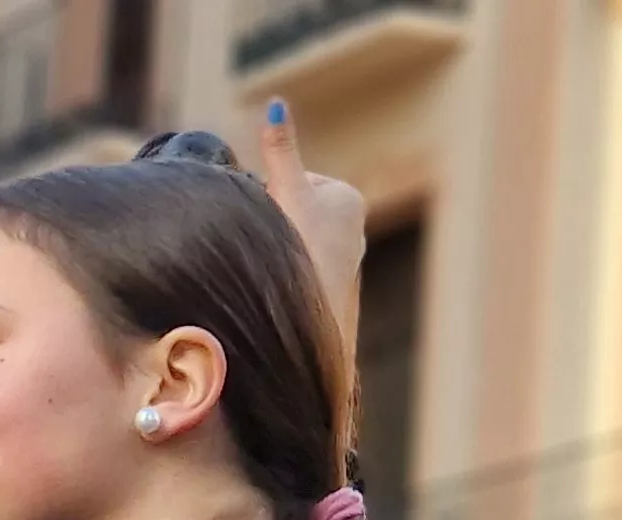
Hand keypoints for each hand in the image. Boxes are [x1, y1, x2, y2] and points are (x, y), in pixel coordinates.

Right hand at [257, 101, 367, 343]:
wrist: (314, 314)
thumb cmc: (303, 248)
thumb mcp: (286, 191)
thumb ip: (280, 150)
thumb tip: (276, 103)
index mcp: (347, 198)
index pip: (291, 183)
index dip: (269, 196)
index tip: (267, 218)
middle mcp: (354, 226)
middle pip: (294, 212)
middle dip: (277, 223)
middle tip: (268, 243)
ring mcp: (345, 259)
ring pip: (297, 241)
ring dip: (282, 249)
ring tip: (277, 265)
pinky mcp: (334, 287)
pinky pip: (302, 268)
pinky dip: (290, 271)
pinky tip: (284, 285)